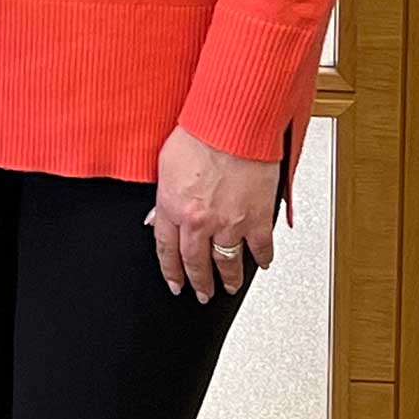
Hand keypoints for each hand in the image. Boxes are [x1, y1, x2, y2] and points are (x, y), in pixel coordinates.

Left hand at [148, 125, 278, 301]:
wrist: (233, 124)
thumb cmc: (200, 133)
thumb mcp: (165, 164)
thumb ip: (162, 196)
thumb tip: (156, 217)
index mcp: (172, 207)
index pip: (166, 249)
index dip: (170, 271)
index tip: (174, 283)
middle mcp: (199, 221)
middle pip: (196, 263)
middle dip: (198, 283)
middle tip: (202, 294)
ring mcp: (229, 223)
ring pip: (227, 262)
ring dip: (228, 278)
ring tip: (229, 287)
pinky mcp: (257, 219)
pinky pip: (261, 248)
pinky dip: (262, 259)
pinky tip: (261, 263)